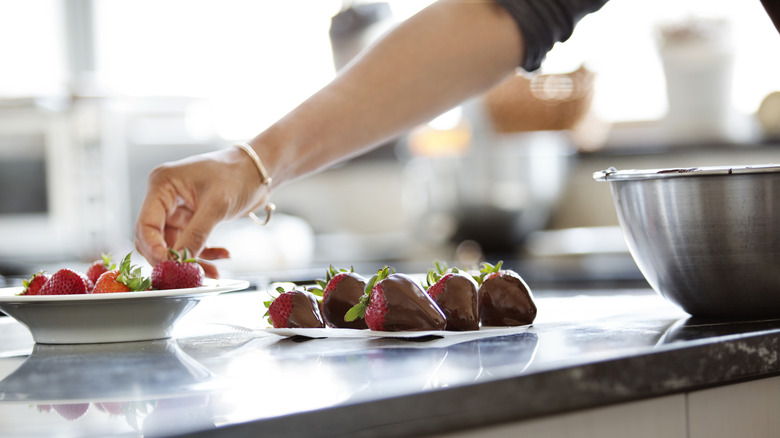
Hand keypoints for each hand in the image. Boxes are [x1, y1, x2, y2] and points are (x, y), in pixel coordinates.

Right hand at [134, 147, 268, 277]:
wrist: (258, 170)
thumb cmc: (238, 174)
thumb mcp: (217, 205)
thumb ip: (196, 234)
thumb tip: (179, 261)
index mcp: (162, 185)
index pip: (146, 224)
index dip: (154, 248)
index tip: (168, 266)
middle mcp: (165, 197)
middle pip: (154, 238)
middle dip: (171, 258)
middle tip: (187, 275)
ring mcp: (177, 209)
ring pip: (173, 245)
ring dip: (191, 260)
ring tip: (212, 272)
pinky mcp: (191, 219)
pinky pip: (189, 243)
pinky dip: (203, 254)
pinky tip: (222, 257)